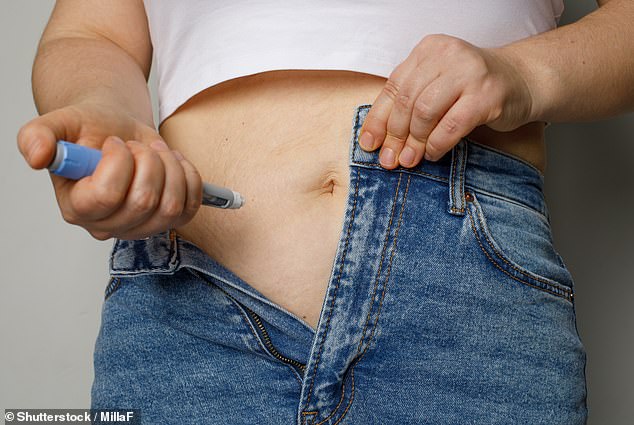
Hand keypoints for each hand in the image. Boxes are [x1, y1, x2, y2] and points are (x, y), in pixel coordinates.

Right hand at [17, 102, 202, 239]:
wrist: (116, 131)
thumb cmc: (89, 130)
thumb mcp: (59, 123)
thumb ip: (38, 136)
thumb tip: (36, 156)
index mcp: (76, 207)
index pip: (107, 195)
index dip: (119, 162)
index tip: (114, 143)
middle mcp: (108, 225)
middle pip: (144, 202)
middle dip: (148, 161)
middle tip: (137, 146)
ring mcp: (141, 228)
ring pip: (171, 206)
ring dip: (170, 167)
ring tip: (155, 152)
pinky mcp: (169, 221)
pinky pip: (191, 206)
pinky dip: (189, 177)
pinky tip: (173, 162)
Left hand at [358, 34, 533, 168]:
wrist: (522, 80)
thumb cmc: (473, 87)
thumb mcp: (437, 85)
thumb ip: (409, 103)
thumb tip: (378, 140)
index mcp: (429, 49)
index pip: (394, 86)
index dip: (378, 119)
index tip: (369, 144)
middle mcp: (447, 54)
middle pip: (407, 100)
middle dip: (395, 135)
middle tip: (391, 159)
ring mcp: (469, 72)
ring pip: (425, 112)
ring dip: (415, 141)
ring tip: (411, 159)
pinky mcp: (487, 94)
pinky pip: (450, 126)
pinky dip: (437, 144)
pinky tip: (434, 153)